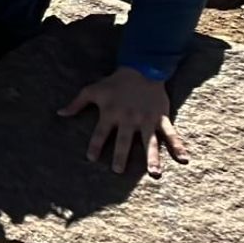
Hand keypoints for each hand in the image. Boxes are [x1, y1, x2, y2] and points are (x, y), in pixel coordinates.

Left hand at [58, 68, 189, 176]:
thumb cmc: (115, 82)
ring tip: (154, 173)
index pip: (100, 133)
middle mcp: (129, 119)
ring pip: (149, 142)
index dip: (94, 145)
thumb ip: (76, 103)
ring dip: (152, 157)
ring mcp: (147, 119)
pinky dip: (179, 146)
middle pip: (123, 141)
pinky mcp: (161, 118)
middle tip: (117, 171)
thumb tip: (59, 113)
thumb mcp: (92, 90)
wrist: (142, 68)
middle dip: (120, 156)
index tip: (91, 158)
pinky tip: (184, 159)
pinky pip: (171, 134)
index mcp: (111, 113)